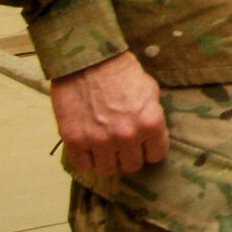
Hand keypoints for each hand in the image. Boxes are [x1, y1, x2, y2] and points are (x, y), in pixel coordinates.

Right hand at [50, 51, 168, 177]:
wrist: (87, 60)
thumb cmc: (122, 72)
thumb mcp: (150, 91)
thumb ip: (152, 117)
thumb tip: (152, 136)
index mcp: (151, 123)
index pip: (157, 156)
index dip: (149, 150)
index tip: (143, 144)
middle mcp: (127, 136)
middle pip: (133, 166)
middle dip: (129, 155)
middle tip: (122, 144)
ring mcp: (100, 140)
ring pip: (108, 170)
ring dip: (108, 160)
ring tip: (104, 147)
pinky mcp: (75, 140)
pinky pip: (83, 165)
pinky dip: (86, 159)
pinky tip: (88, 147)